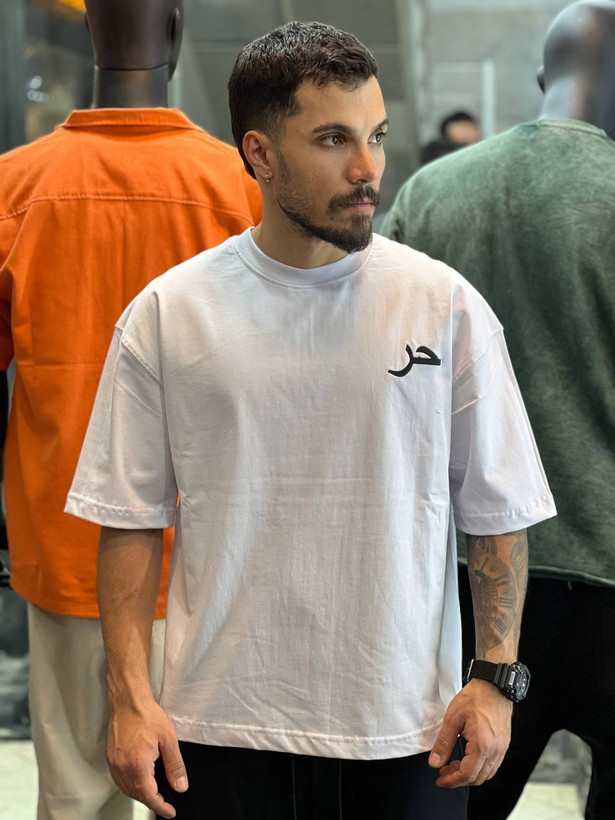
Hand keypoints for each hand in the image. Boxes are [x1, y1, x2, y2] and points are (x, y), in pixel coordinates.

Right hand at [106, 698, 187, 818]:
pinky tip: (138, 781)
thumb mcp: (169, 739)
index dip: (160, 807)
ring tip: (154, 793)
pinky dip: (129, 785)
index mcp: (138, 765)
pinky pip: (119, 779)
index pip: (149, 796)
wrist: (129, 701)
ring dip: (140, 794)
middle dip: (151, 801)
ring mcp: (114, 763)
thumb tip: (180, 786)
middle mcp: (122, 767)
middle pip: (137, 794)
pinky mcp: (110, 757)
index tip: (170, 812)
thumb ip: (175, 765)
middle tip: (164, 802)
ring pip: (126, 789)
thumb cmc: (148, 715)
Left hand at [428, 679, 511, 787]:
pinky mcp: (504, 744)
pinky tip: (467, 758)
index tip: (440, 779)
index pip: (466, 774)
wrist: (494, 685)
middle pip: (477, 778)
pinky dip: (479, 768)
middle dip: (458, 779)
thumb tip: (434, 762)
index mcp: (482, 746)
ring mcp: (502, 749)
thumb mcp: (452, 718)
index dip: (451, 781)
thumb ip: (443, 743)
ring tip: (453, 764)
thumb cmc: (475, 698)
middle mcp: (495, 751)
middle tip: (443, 771)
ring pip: (486, 774)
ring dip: (469, 774)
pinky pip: (492, 765)